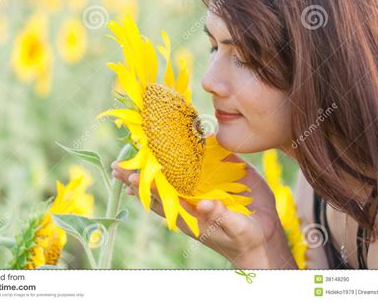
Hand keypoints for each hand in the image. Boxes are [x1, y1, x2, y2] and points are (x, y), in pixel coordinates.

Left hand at [111, 154, 296, 268]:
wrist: (262, 236)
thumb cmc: (246, 237)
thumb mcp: (235, 228)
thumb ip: (219, 215)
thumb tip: (202, 204)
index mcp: (190, 212)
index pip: (160, 198)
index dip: (144, 186)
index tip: (127, 176)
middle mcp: (190, 198)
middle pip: (158, 186)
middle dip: (138, 176)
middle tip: (115, 166)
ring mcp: (201, 189)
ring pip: (173, 175)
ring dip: (155, 164)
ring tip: (134, 152)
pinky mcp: (217, 178)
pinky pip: (197, 164)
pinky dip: (186, 152)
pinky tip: (178, 141)